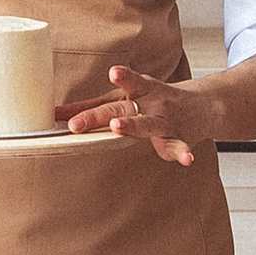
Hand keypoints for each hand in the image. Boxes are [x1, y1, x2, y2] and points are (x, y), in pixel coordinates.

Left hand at [65, 62, 201, 166]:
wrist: (202, 103)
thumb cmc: (151, 101)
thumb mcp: (120, 100)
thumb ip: (88, 108)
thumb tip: (53, 114)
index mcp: (130, 94)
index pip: (104, 103)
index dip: (85, 112)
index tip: (67, 118)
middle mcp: (146, 103)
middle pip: (121, 110)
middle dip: (102, 116)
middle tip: (81, 123)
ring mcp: (163, 119)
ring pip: (147, 124)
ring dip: (133, 125)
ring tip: (118, 127)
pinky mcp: (179, 136)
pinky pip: (180, 145)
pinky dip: (183, 152)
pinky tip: (187, 160)